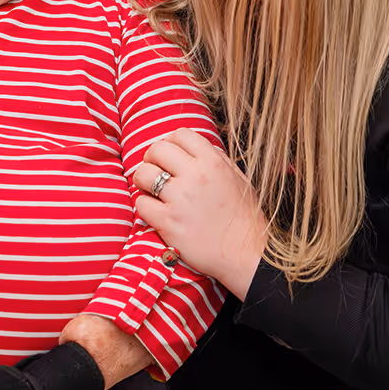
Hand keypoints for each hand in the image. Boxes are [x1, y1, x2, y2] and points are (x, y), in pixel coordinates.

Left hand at [133, 129, 268, 299]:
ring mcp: (181, 198)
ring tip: (151, 191)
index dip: (169, 142)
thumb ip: (218, 160)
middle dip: (151, 159)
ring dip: (142, 181)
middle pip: (156, 149)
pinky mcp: (169, 222)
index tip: (168, 155)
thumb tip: (196, 148)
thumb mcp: (239, 180)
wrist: (247, 255)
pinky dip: (144, 206)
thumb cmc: (245, 218)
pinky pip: (140, 203)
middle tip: (154, 172)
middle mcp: (196, 175)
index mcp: (213, 162)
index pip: (180, 134)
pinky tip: (154, 211)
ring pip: (142, 174)